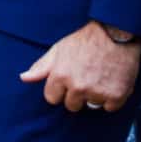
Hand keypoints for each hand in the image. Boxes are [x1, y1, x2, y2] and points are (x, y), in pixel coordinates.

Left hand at [20, 20, 140, 112]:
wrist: (114, 34)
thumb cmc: (85, 40)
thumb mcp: (58, 49)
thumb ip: (41, 67)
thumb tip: (24, 78)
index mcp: (60, 76)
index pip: (52, 98)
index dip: (59, 90)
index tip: (68, 82)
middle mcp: (77, 87)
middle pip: (71, 105)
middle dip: (77, 95)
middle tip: (86, 78)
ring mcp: (97, 92)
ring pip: (91, 106)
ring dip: (95, 96)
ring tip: (99, 78)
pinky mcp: (116, 96)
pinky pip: (109, 107)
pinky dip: (112, 98)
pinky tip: (111, 82)